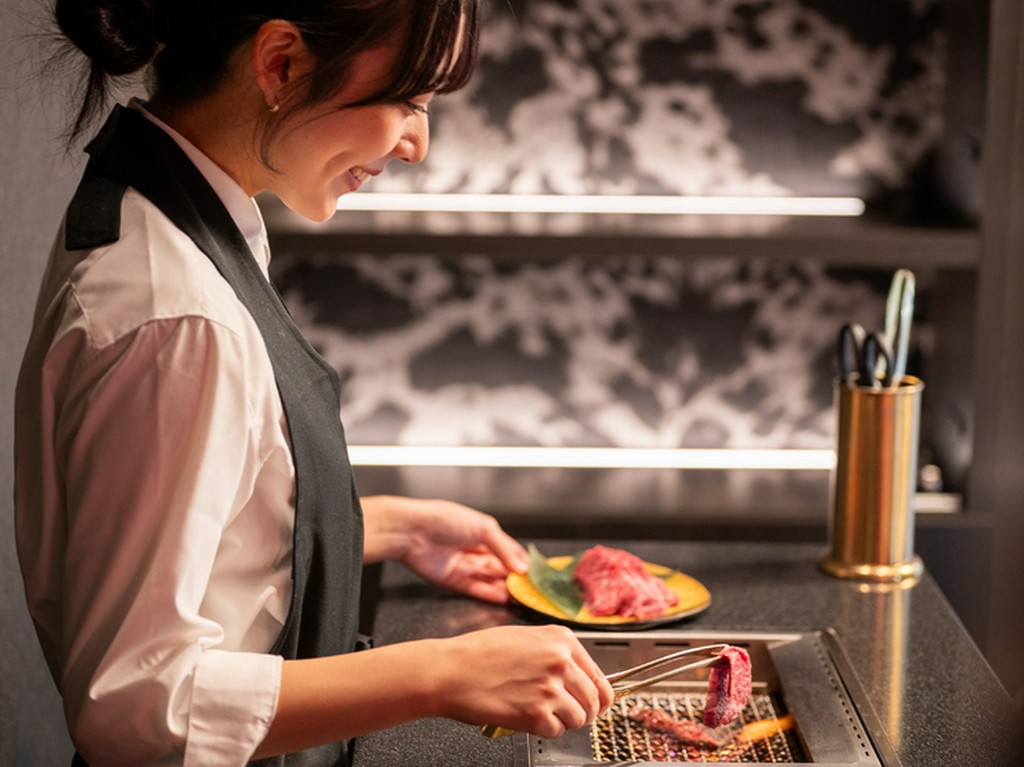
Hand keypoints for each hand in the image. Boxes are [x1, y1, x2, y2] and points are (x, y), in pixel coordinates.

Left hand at [361, 496, 529, 602]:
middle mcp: (474, 550)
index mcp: (483, 532)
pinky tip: (504, 598)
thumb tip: (523, 567)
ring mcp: (464, 566)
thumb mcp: (484, 528)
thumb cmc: (443, 519)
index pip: (508, 550)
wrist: (411, 531)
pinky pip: (475, 590)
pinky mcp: (453, 581)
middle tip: (531, 588)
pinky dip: (490, 594)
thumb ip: (504, 549)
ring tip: (521, 596)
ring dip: (505, 588)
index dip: (521, 562)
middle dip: (515, 578)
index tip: (536, 573)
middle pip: (500, 568)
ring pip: (490, 580)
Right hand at [431, 624, 614, 738]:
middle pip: (595, 700)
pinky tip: (527, 717)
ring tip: (541, 712)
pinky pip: (556, 731)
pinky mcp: (537, 714)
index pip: (600, 676)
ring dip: (563, 721)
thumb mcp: (525, 637)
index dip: (597, 695)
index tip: (595, 702)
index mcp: (561, 639)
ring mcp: (550, 688)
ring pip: (579, 718)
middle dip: (585, 711)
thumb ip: (555, 653)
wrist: (451, 671)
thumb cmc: (479, 653)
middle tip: (571, 713)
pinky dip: (544, 729)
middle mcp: (561, 661)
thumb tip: (578, 676)